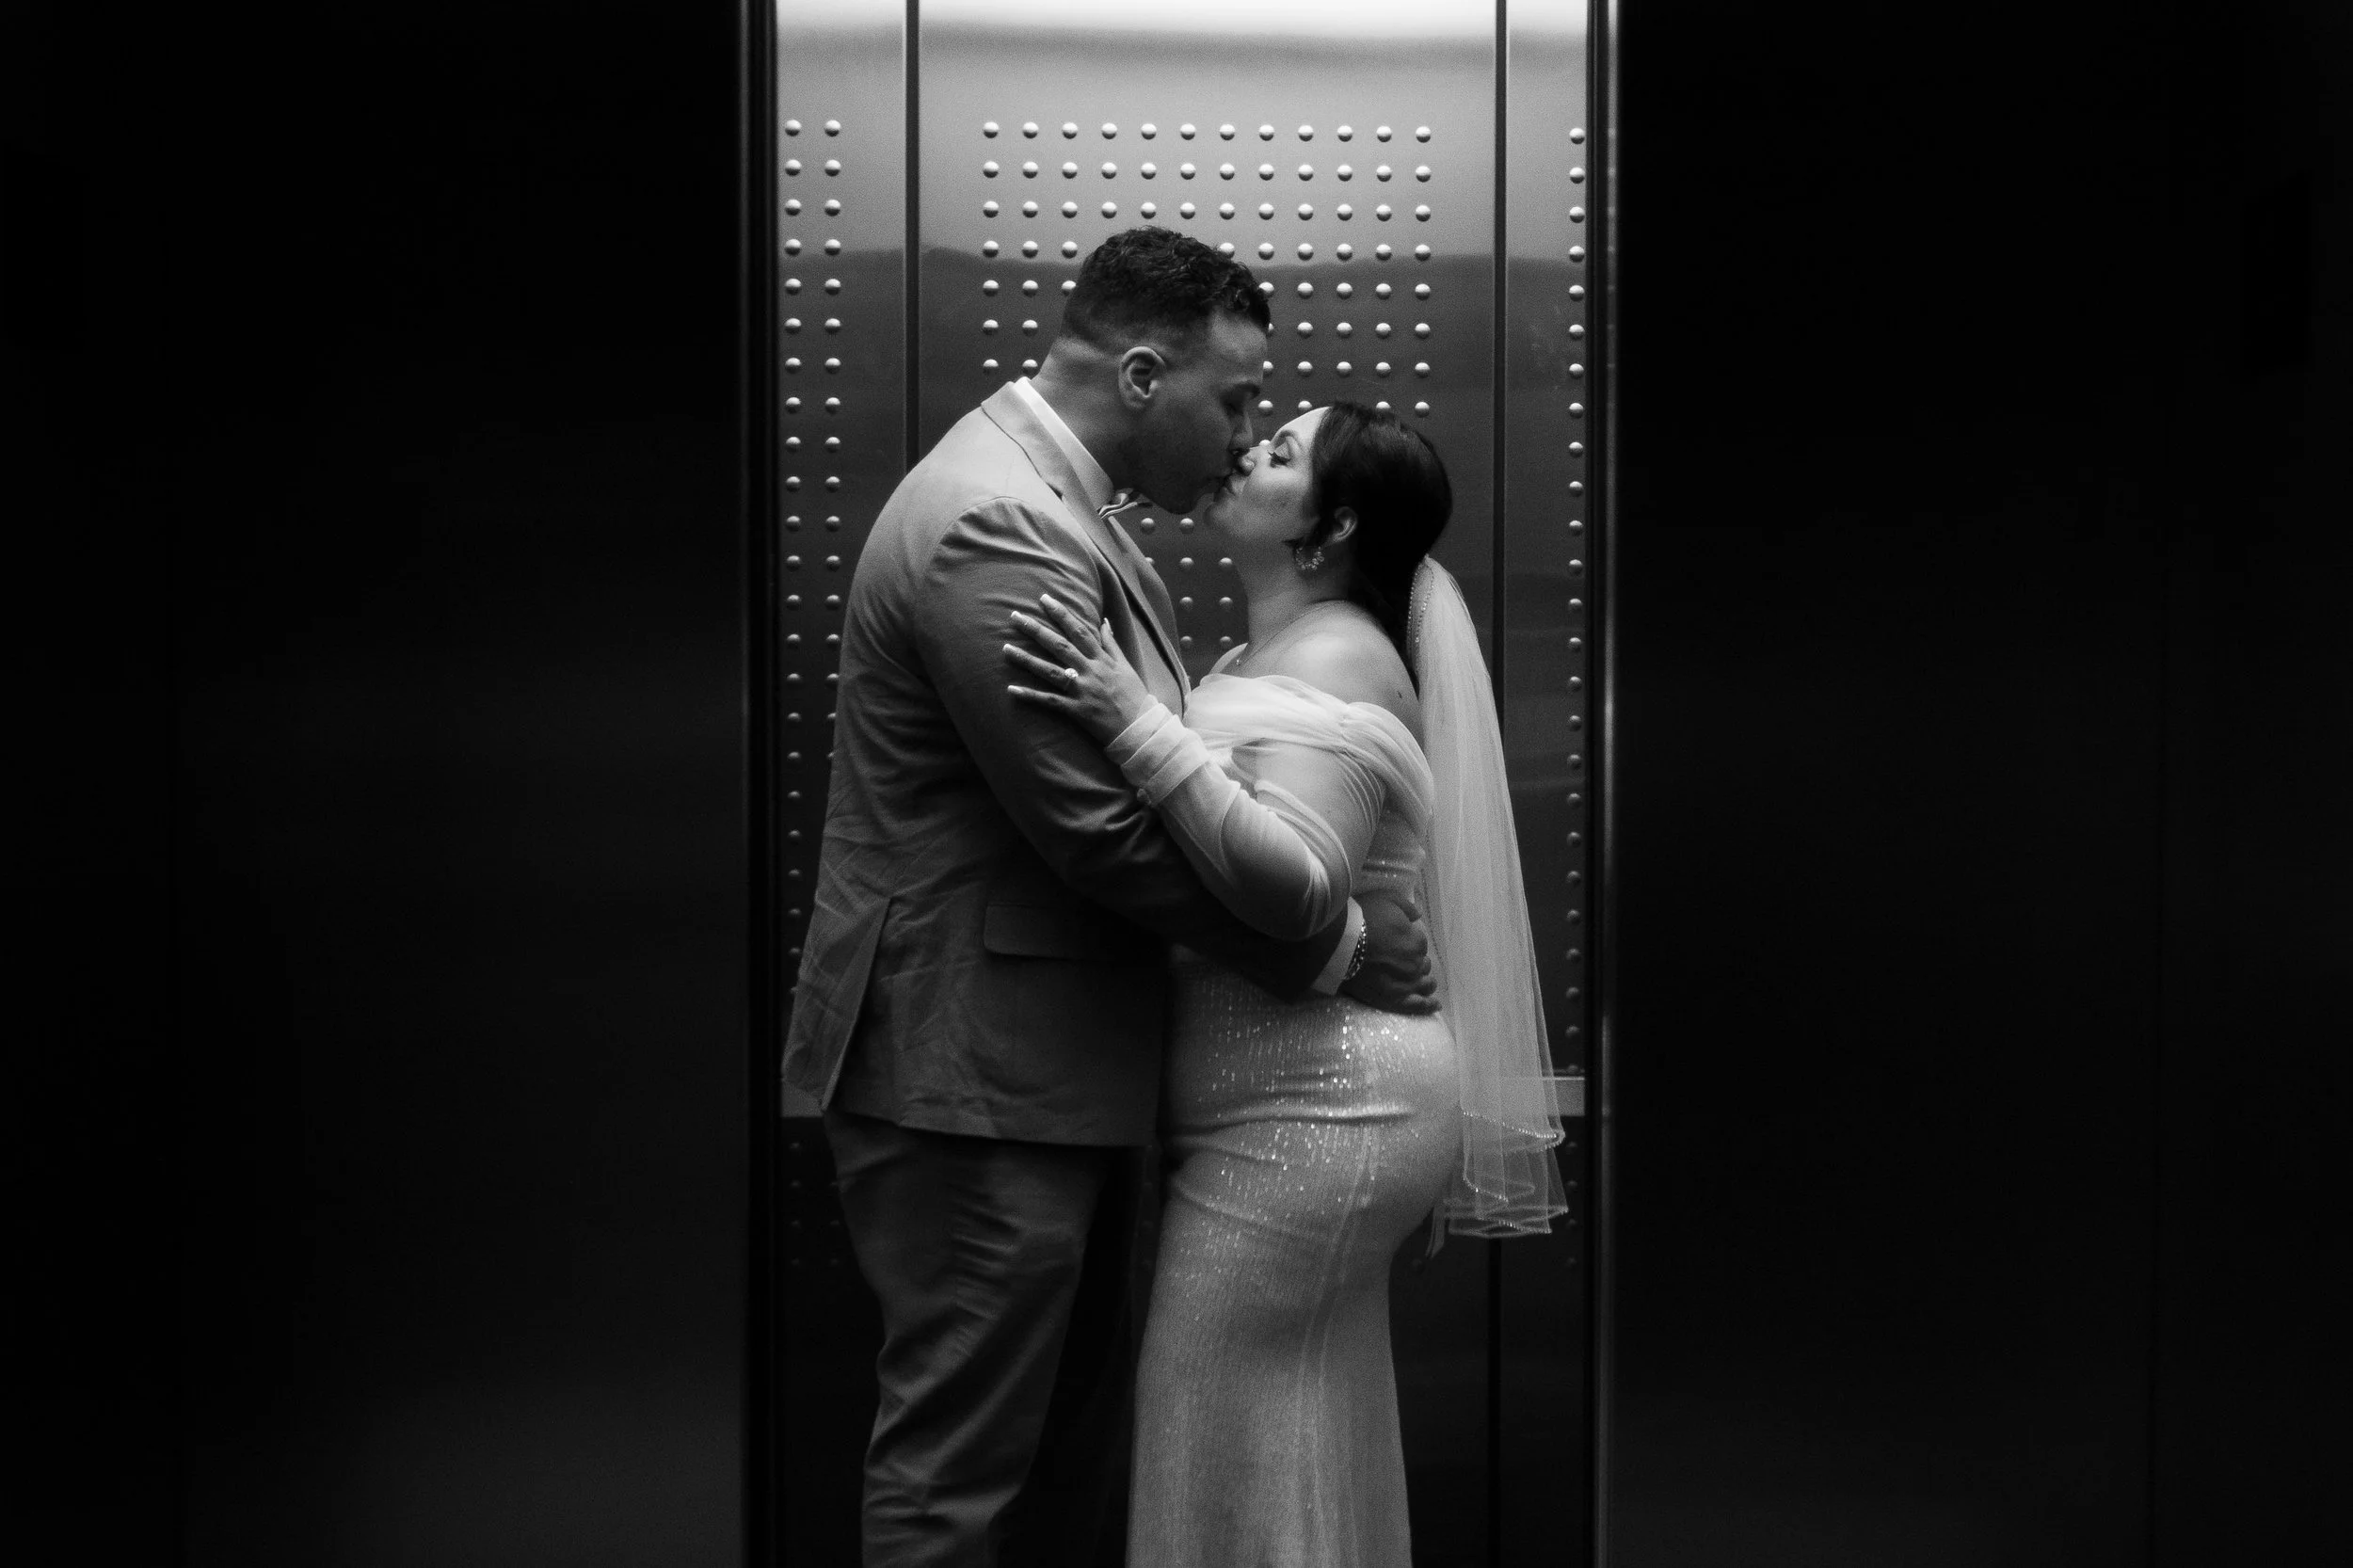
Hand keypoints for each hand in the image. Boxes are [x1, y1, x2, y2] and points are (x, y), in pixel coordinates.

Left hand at [1005, 593, 1156, 743]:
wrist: (1141, 728)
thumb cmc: (1134, 696)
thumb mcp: (1126, 665)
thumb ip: (1112, 643)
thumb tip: (1104, 621)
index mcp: (1102, 659)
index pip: (1079, 630)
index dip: (1062, 614)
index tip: (1044, 599)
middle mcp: (1090, 671)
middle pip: (1059, 646)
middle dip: (1036, 629)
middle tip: (1015, 616)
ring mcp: (1083, 691)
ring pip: (1050, 671)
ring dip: (1026, 659)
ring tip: (1005, 649)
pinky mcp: (1077, 711)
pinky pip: (1050, 702)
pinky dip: (1031, 696)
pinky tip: (1011, 689)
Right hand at [1341, 893, 1437, 1014]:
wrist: (1337, 944)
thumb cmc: (1360, 919)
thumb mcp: (1385, 899)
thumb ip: (1406, 907)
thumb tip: (1417, 916)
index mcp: (1416, 941)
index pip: (1419, 944)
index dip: (1409, 941)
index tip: (1397, 941)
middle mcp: (1415, 964)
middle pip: (1422, 965)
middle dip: (1415, 961)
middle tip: (1400, 960)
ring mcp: (1406, 984)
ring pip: (1424, 984)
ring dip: (1424, 981)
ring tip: (1420, 981)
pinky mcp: (1394, 1000)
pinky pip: (1417, 1006)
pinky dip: (1428, 1006)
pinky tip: (1435, 1005)